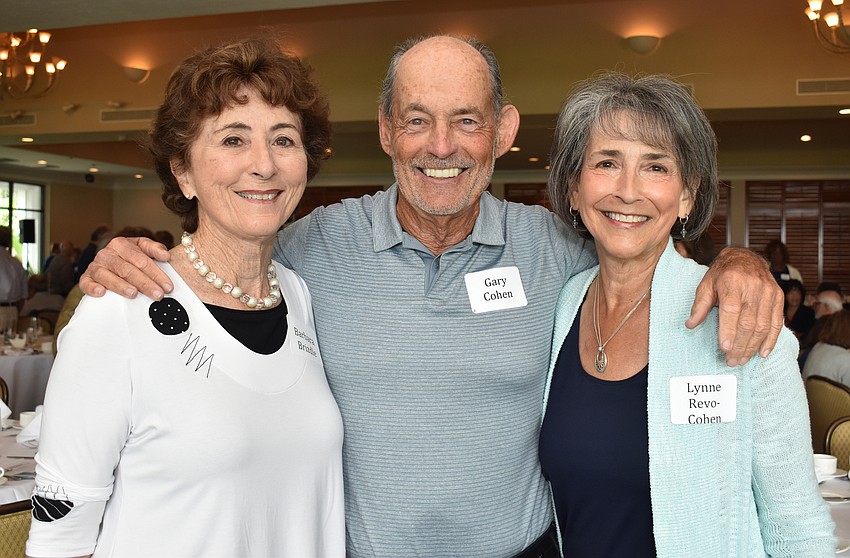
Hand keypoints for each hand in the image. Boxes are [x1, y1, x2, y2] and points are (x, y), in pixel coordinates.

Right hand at [79, 237, 172, 299]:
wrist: (108, 260)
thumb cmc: (130, 256)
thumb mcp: (143, 248)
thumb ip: (155, 249)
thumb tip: (166, 255)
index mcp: (122, 244)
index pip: (142, 260)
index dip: (157, 274)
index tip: (168, 287)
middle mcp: (107, 254)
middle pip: (128, 270)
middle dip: (145, 283)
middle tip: (158, 295)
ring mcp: (95, 266)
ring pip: (108, 276)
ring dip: (121, 286)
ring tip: (134, 294)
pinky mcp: (86, 278)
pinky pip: (85, 283)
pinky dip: (92, 287)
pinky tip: (101, 293)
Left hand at [686, 247, 783, 365]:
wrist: (746, 257)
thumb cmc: (723, 272)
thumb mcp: (706, 284)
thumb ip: (699, 305)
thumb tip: (690, 324)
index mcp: (732, 282)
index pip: (731, 311)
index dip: (728, 331)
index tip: (724, 347)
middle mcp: (753, 288)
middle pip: (748, 322)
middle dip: (740, 345)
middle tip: (732, 360)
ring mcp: (768, 293)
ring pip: (763, 326)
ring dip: (752, 346)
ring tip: (742, 359)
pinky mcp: (778, 297)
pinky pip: (777, 322)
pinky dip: (771, 340)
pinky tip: (762, 352)